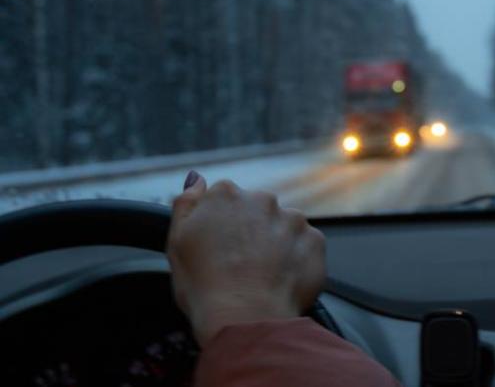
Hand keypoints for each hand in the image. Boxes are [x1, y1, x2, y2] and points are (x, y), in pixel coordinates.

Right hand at [166, 171, 325, 345]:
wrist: (245, 316)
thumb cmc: (204, 285)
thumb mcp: (177, 242)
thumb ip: (186, 204)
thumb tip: (197, 180)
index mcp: (225, 195)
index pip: (226, 200)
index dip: (223, 226)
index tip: (221, 248)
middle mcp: (262, 199)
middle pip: (258, 211)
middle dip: (253, 232)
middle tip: (242, 265)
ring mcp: (292, 219)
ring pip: (284, 227)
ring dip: (278, 244)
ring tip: (264, 275)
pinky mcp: (315, 240)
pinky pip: (306, 246)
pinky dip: (298, 260)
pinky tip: (282, 280)